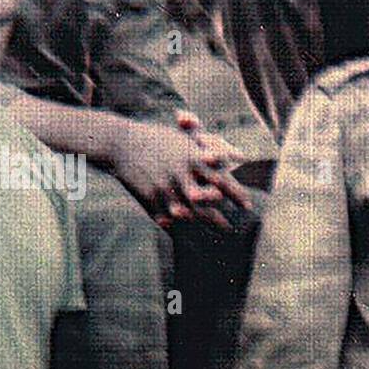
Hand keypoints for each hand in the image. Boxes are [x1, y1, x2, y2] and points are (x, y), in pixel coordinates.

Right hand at [109, 121, 250, 228]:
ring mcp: (164, 186)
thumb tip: (236, 156)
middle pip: (207, 199)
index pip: (221, 177)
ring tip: (218, 230)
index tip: (248, 205)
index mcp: (191, 156)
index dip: (236, 193)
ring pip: (188, 212)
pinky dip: (177, 224)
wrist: (120, 142)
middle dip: (221, 215)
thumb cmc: (155, 138)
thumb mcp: (183, 139)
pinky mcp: (150, 196)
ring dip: (204, 222)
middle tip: (232, 227)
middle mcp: (181, 172)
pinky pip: (166, 216)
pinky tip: (186, 230)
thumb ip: (208, 148)